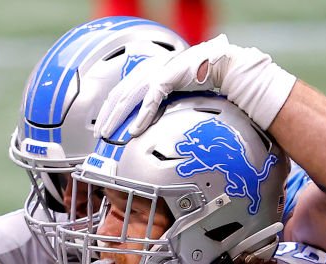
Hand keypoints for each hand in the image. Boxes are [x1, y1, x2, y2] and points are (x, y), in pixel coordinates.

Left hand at [95, 34, 296, 139]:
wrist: (225, 67)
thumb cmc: (204, 79)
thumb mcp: (178, 91)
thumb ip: (164, 101)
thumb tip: (155, 119)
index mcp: (151, 70)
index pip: (124, 89)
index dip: (111, 107)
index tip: (103, 124)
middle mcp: (151, 68)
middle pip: (122, 92)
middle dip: (108, 114)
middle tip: (100, 134)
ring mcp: (159, 71)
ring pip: (131, 96)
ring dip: (119, 117)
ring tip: (110, 134)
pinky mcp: (169, 77)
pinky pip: (151, 100)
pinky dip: (142, 116)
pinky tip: (135, 130)